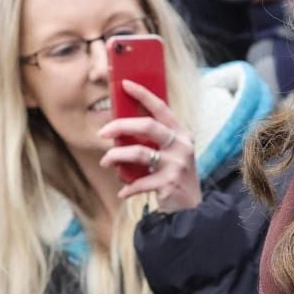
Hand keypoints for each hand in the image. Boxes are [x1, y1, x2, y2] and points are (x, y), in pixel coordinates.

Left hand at [99, 80, 200, 212]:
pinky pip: (140, 182)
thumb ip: (153, 139)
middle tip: (102, 132)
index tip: (125, 84)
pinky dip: (128, 187)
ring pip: (139, 153)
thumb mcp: (170, 152)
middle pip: (148, 126)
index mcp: (181, 133)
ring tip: (106, 161)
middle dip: (121, 126)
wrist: (191, 209)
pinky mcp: (170, 183)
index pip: (161, 107)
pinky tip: (123, 191)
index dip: (143, 94)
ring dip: (117, 156)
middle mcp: (182, 145)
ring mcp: (177, 164)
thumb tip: (119, 126)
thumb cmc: (173, 175)